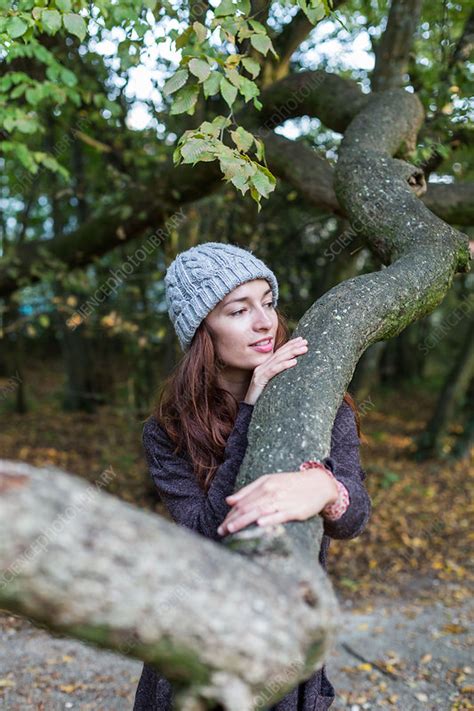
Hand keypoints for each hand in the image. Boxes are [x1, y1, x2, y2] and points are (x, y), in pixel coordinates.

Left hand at [217, 467, 338, 535]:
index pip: (243, 501)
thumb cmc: (290, 484)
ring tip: (231, 530)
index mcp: (264, 484)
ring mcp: (283, 501)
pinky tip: (260, 524)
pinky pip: (280, 516)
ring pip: (259, 511)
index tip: (221, 525)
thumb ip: (248, 491)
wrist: (318, 483)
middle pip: (248, 507)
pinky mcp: (296, 510)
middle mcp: (272, 492)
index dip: (230, 514)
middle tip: (220, 531)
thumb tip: (229, 500)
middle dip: (233, 520)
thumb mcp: (269, 481)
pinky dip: (269, 519)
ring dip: (244, 521)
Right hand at [243, 337, 307, 405]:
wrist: (250, 412)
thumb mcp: (274, 386)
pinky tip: (294, 362)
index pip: (279, 353)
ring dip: (292, 353)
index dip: (290, 345)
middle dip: (293, 346)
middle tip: (305, 341)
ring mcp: (259, 373)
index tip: (302, 340)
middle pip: (279, 354)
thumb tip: (296, 370)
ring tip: (303, 349)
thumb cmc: (263, 400)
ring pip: (277, 360)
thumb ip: (281, 377)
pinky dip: (284, 365)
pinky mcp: (259, 381)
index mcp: (265, 367)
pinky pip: (273, 371)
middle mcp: (261, 368)